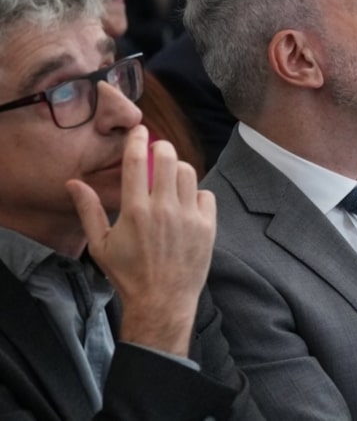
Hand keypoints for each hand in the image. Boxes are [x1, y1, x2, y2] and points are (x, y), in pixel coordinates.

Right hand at [67, 126, 216, 357]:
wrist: (161, 301)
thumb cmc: (128, 274)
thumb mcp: (100, 245)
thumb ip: (88, 210)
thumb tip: (73, 183)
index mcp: (135, 211)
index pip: (137, 161)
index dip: (138, 140)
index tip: (139, 130)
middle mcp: (164, 209)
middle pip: (168, 158)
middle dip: (162, 148)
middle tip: (157, 151)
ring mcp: (189, 217)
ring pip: (189, 173)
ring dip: (178, 170)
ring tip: (169, 179)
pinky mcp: (208, 227)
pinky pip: (206, 195)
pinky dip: (197, 194)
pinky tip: (186, 204)